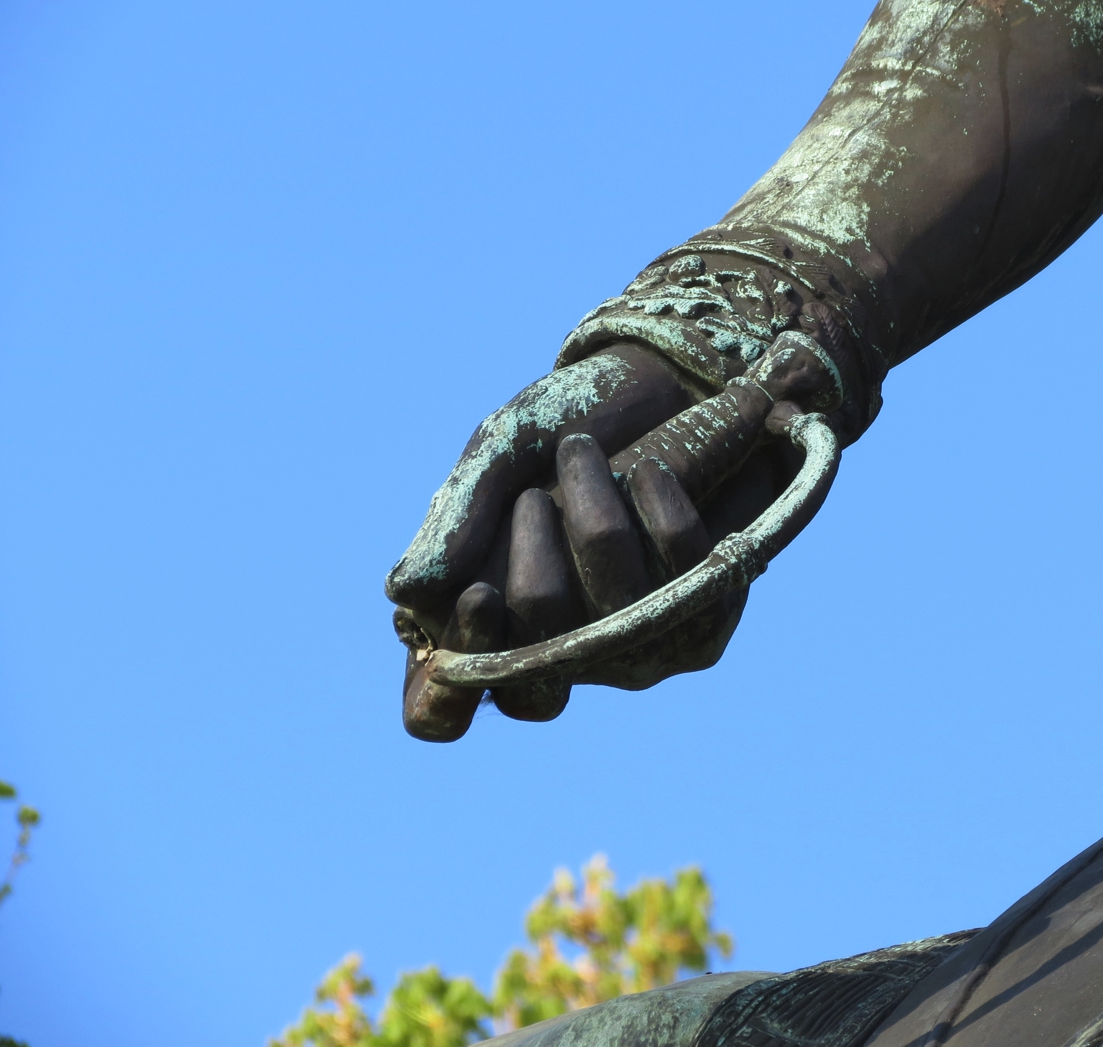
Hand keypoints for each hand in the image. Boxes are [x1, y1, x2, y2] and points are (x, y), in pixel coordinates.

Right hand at [386, 343, 811, 741]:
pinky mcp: (699, 629)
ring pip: (607, 608)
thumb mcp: (502, 451)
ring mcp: (629, 656)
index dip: (444, 693)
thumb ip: (458, 516)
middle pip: (532, 663)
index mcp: (483, 630)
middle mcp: (554, 660)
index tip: (477, 594)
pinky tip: (645, 471)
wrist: (669, 386)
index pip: (440, 716)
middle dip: (531, 555)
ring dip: (591, 508)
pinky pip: (680, 577)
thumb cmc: (564, 425)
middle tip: (535, 494)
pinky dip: (657, 506)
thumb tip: (403, 592)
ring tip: (582, 452)